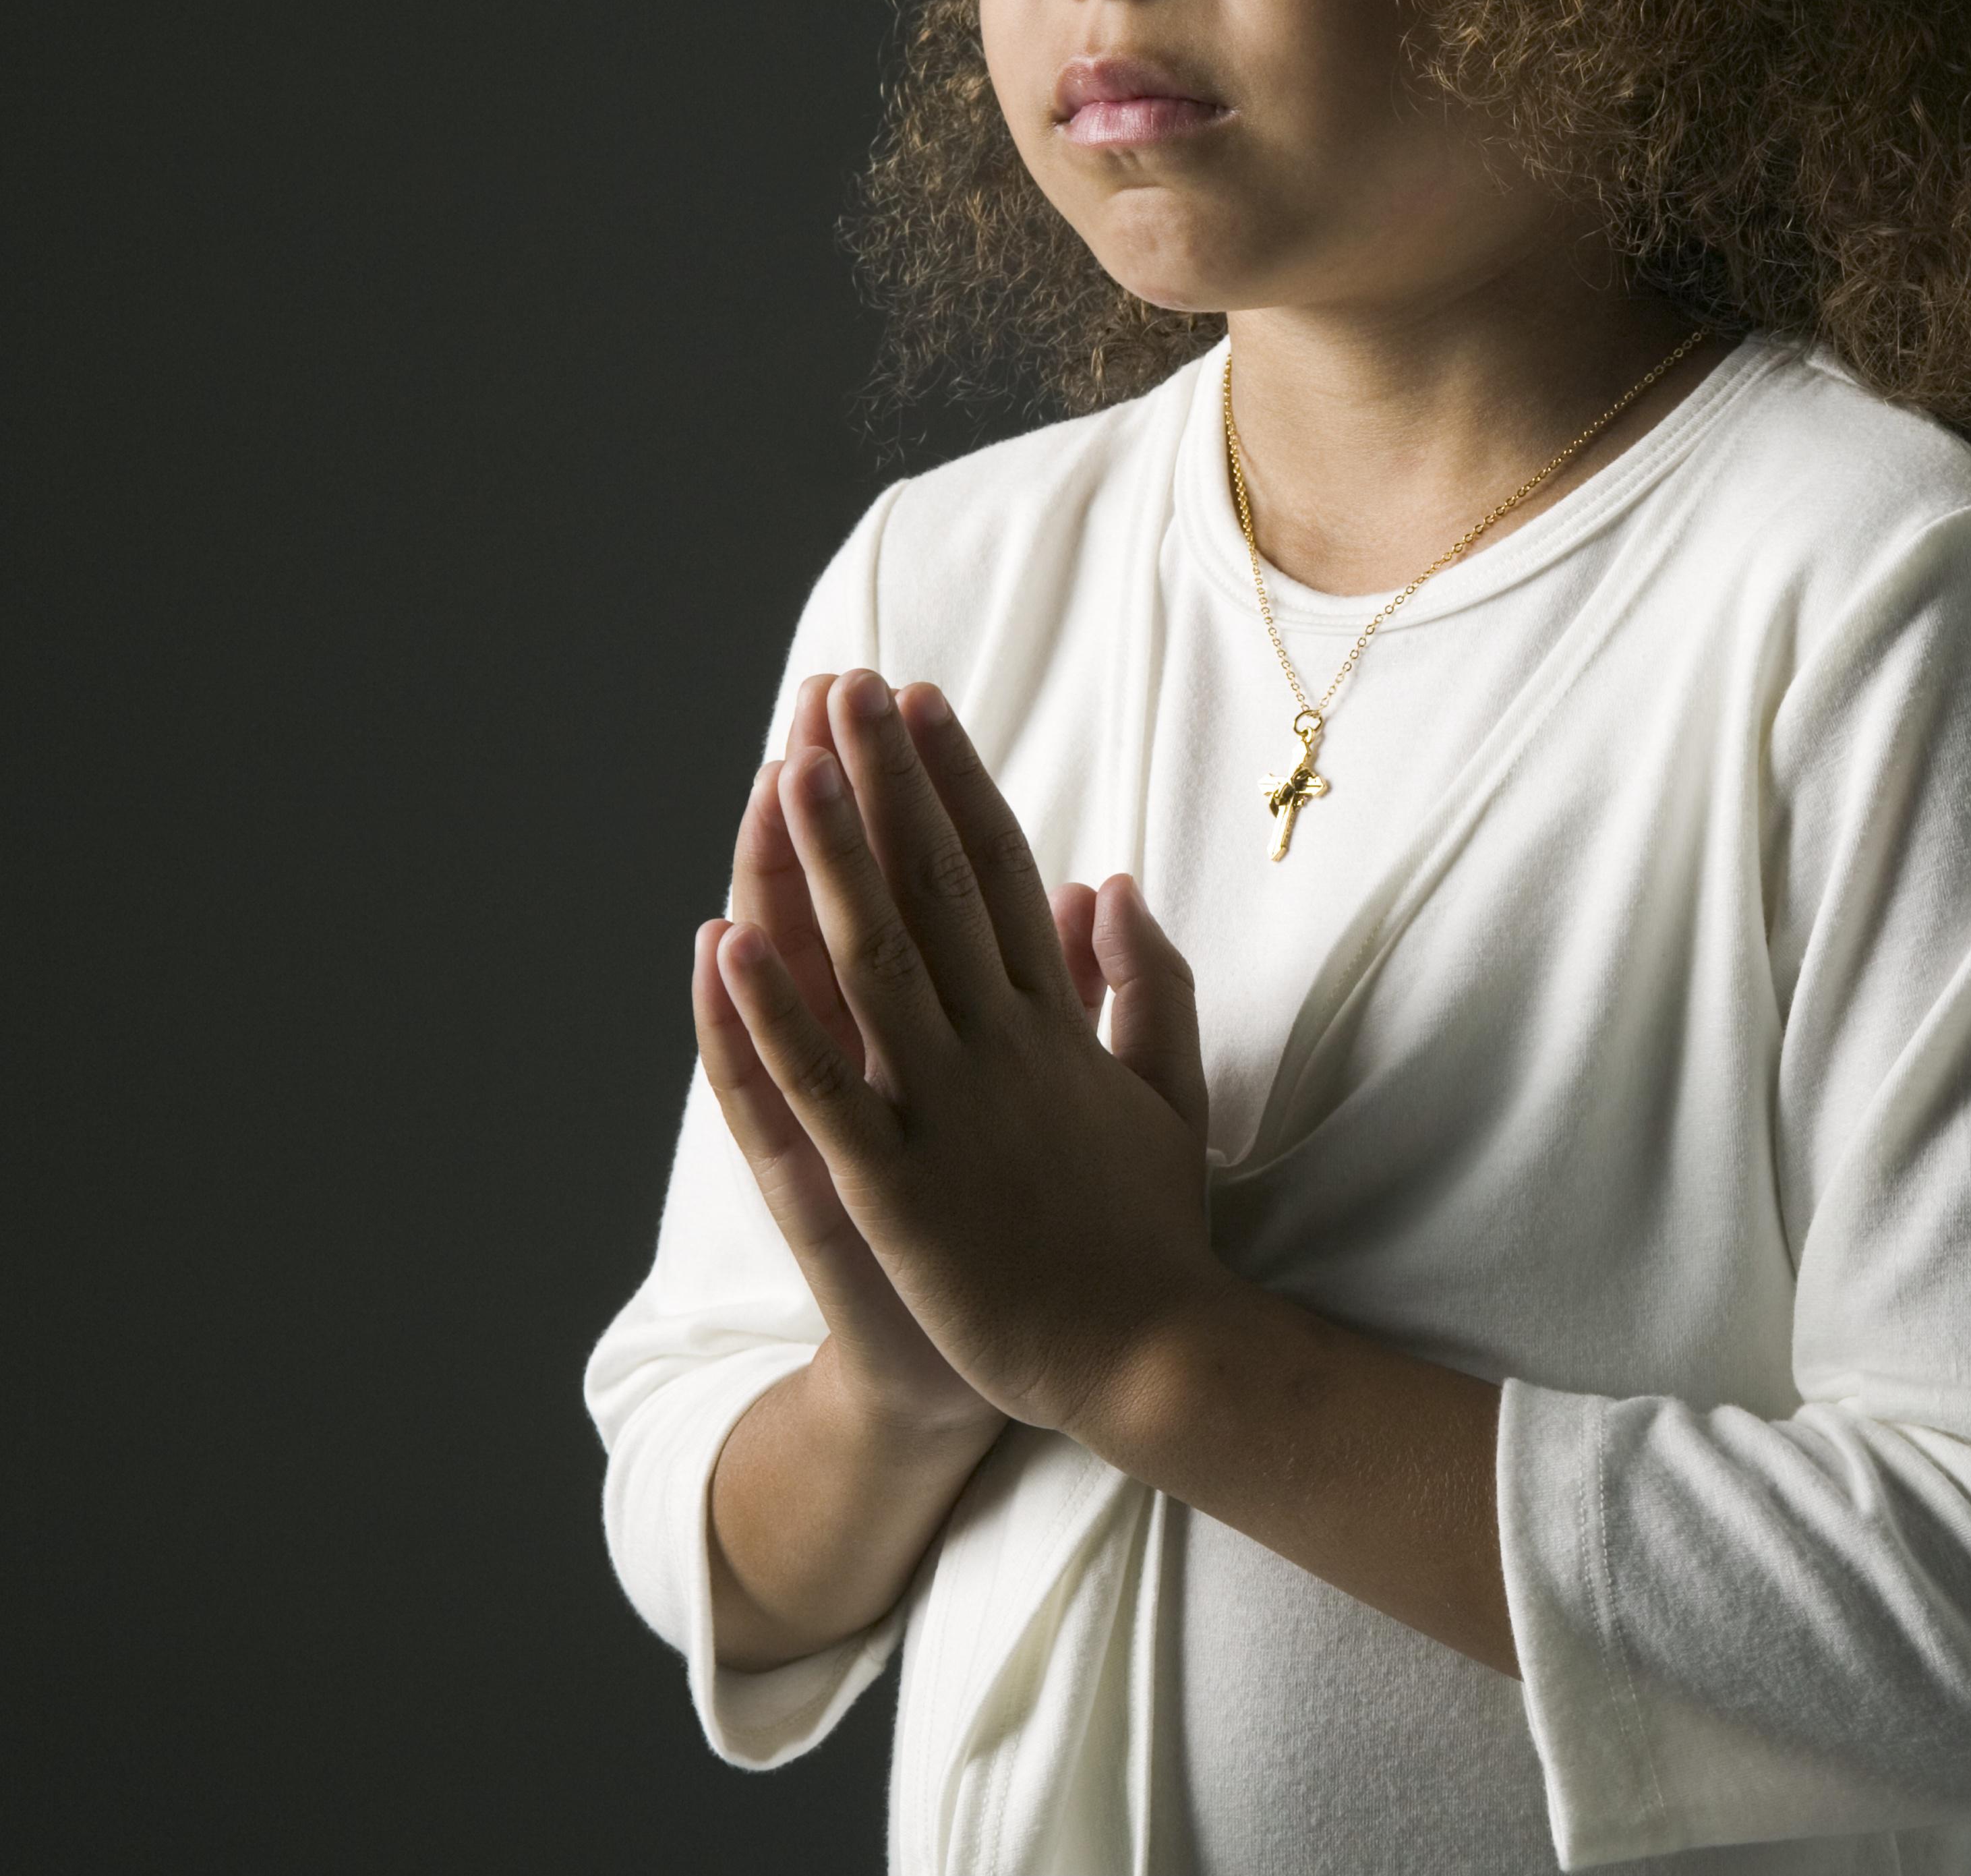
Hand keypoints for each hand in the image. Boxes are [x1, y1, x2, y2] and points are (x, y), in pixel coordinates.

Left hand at [713, 669, 1228, 1441]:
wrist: (1151, 1359)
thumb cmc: (1151, 1234)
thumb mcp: (1169, 1091)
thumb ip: (1145, 985)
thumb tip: (1111, 884)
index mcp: (1056, 1024)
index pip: (1000, 874)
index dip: (953, 784)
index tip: (917, 703)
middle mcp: (1001, 1048)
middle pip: (933, 890)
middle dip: (886, 784)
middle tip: (843, 687)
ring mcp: (947, 1113)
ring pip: (875, 963)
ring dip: (828, 862)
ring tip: (790, 766)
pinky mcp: (897, 1187)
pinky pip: (819, 1086)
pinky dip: (770, 1015)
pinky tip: (725, 945)